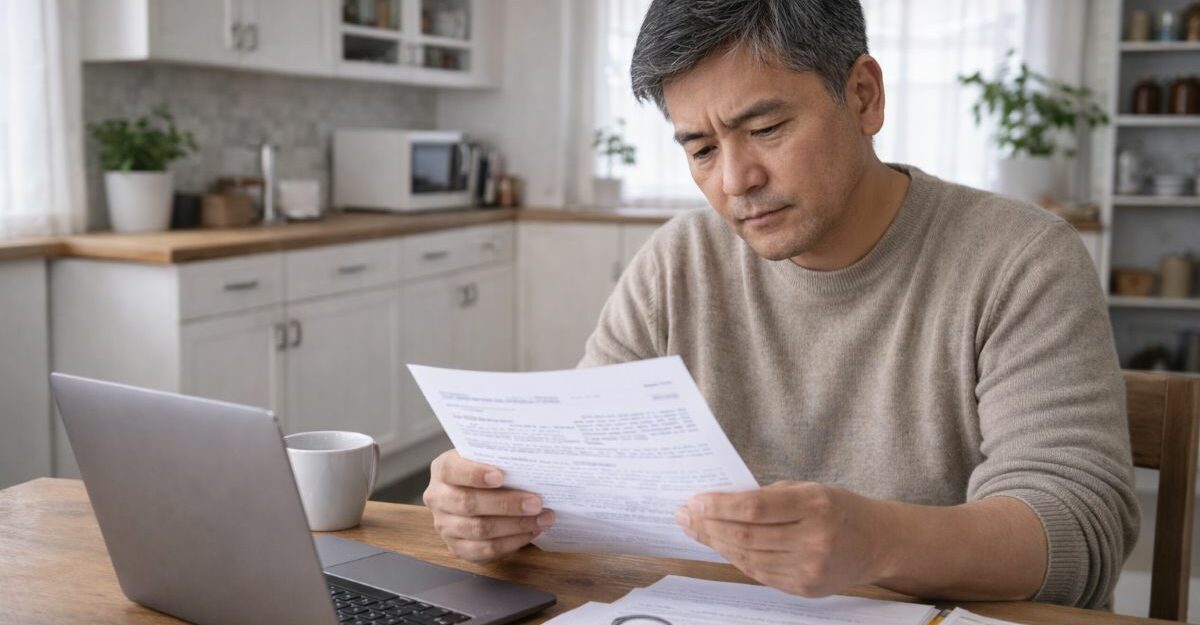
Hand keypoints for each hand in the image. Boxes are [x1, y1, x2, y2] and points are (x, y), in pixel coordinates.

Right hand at [423, 449, 554, 562]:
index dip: (475, 474)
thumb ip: (500, 459)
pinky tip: (531, 532)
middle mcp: (438, 498)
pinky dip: (512, 542)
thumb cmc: (487, 471)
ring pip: (479, 530)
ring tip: (542, 519)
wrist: (476, 493)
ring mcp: (445, 526)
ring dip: (516, 525)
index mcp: (442, 469)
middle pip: (469, 503)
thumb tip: (531, 466)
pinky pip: (485, 550)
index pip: (452, 470)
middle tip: (536, 503)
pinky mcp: (457, 548)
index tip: (500, 476)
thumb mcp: (487, 458)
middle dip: (506, 504)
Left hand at [675, 481, 896, 596]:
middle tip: (685, 516)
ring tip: (695, 530)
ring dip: (716, 544)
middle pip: (746, 536)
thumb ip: (768, 496)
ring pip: (748, 558)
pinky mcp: (805, 588)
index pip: (754, 508)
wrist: (878, 543)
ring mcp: (810, 568)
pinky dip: (736, 559)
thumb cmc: (839, 508)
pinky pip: (759, 573)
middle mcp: (813, 539)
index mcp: (815, 505)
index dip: (719, 506)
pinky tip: (720, 546)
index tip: (694, 501)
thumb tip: (719, 501)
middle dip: (709, 526)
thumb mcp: (808, 488)